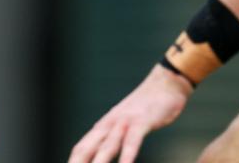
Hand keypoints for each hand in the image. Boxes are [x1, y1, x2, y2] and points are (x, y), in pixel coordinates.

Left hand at [69, 65, 193, 162]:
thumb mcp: (125, 125)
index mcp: (103, 126)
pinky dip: (127, 155)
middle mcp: (109, 124)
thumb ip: (113, 139)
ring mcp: (124, 122)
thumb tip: (103, 155)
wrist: (165, 83)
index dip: (73, 162)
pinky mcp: (142, 121)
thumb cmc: (145, 108)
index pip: (81, 148)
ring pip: (107, 147)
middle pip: (87, 149)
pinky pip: (132, 141)